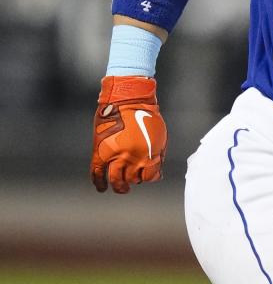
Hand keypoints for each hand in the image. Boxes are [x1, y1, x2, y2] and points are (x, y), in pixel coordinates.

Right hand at [90, 76, 166, 193]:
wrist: (127, 99)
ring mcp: (115, 155)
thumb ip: (158, 154)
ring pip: (116, 180)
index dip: (151, 177)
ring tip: (121, 188)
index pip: (150, 177)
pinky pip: (96, 172)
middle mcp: (132, 158)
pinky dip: (98, 182)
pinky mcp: (100, 151)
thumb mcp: (160, 135)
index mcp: (149, 154)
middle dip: (135, 179)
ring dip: (119, 186)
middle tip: (134, 179)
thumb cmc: (146, 114)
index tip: (149, 176)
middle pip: (133, 179)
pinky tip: (101, 188)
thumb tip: (157, 171)